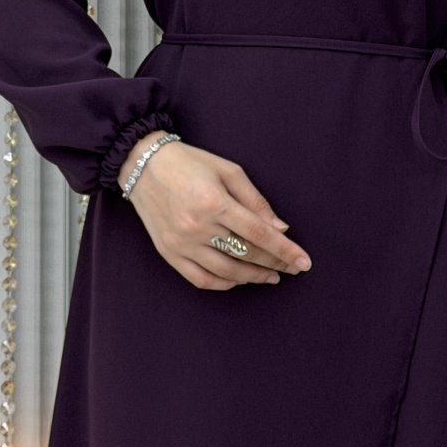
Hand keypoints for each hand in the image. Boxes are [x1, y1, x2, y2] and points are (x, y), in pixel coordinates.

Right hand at [117, 134, 311, 290]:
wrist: (143, 165)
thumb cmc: (190, 163)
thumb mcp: (228, 170)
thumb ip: (255, 200)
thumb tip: (280, 228)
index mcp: (214, 202)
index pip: (259, 233)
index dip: (284, 250)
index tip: (304, 262)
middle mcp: (197, 227)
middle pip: (245, 254)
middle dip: (274, 264)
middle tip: (292, 268)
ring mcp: (181, 243)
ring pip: (226, 272)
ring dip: (253, 277)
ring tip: (271, 276)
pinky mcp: (168, 253)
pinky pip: (200, 279)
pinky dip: (224, 284)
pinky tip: (239, 280)